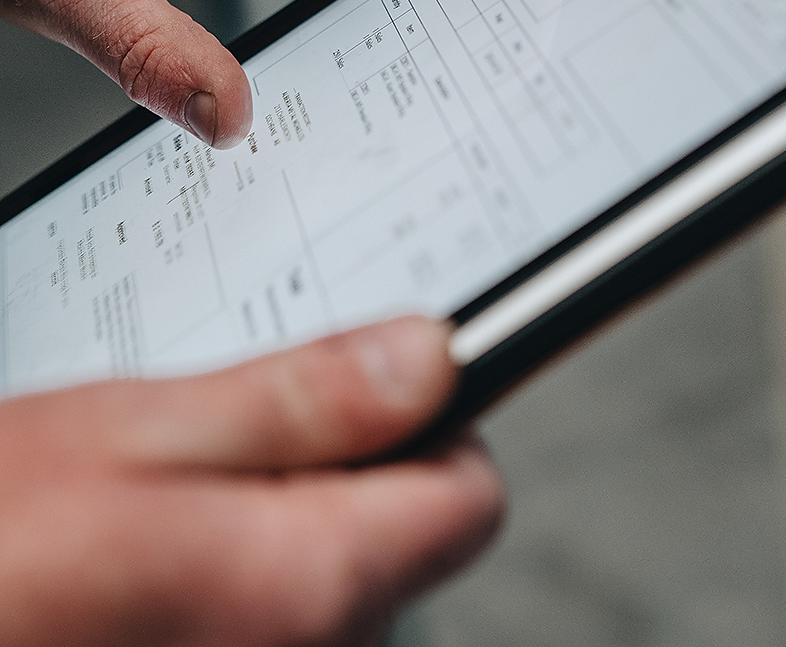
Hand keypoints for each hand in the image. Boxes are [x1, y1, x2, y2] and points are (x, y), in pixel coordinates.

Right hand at [0, 316, 502, 646]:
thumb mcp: (135, 435)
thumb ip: (301, 399)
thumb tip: (429, 358)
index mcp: (311, 588)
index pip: (469, 496)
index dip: (434, 417)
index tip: (383, 373)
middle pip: (402, 531)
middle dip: (338, 460)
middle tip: (229, 424)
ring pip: (333, 567)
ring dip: (277, 511)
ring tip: (170, 488)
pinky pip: (277, 608)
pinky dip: (239, 560)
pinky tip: (157, 543)